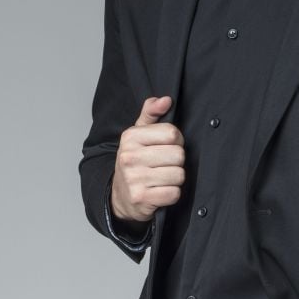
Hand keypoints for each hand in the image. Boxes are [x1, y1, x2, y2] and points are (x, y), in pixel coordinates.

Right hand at [110, 96, 185, 223]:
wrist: (120, 196)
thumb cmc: (134, 162)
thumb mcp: (138, 134)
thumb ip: (151, 113)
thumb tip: (165, 100)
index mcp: (130, 137)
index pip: (172, 133)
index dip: (176, 142)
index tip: (167, 147)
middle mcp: (130, 157)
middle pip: (178, 155)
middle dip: (177, 162)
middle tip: (165, 165)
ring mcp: (134, 179)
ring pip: (179, 175)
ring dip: (175, 179)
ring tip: (163, 178)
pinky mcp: (141, 198)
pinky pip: (174, 193)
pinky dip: (172, 194)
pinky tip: (161, 191)